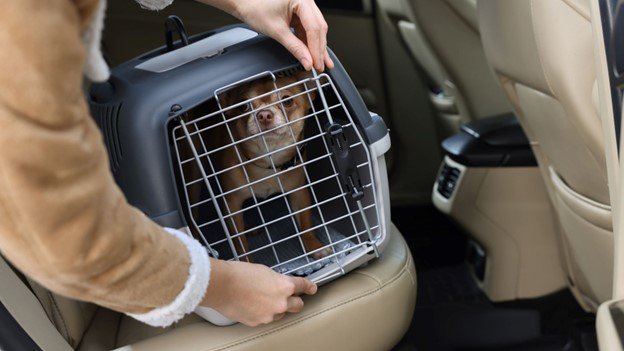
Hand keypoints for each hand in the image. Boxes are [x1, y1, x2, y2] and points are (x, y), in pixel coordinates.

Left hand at [199, 0, 334, 70]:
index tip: (316, 63)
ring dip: (317, 47)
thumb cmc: (254, 7)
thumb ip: (294, 47)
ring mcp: (304, 6)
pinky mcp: (300, 13)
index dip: (316, 49)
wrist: (244, 2)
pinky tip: (314, 54)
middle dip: (319, 49)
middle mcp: (305, 0)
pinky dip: (310, 42)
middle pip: (318, 28)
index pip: (314, 28)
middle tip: (320, 66)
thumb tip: (306, 60)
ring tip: (320, 63)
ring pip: (315, 30)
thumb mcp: (277, 31)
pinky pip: (308, 29)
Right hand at [200, 258, 317, 326]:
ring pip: (280, 314)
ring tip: (263, 300)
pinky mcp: (257, 322)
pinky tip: (252, 305)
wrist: (221, 285)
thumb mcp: (264, 271)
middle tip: (292, 298)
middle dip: (296, 301)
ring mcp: (269, 315)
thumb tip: (278, 284)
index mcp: (284, 286)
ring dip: (277, 308)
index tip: (312, 288)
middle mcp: (280, 302)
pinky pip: (265, 318)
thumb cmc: (239, 274)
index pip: (302, 285)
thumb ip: (276, 280)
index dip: (308, 286)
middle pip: (298, 305)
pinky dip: (262, 313)